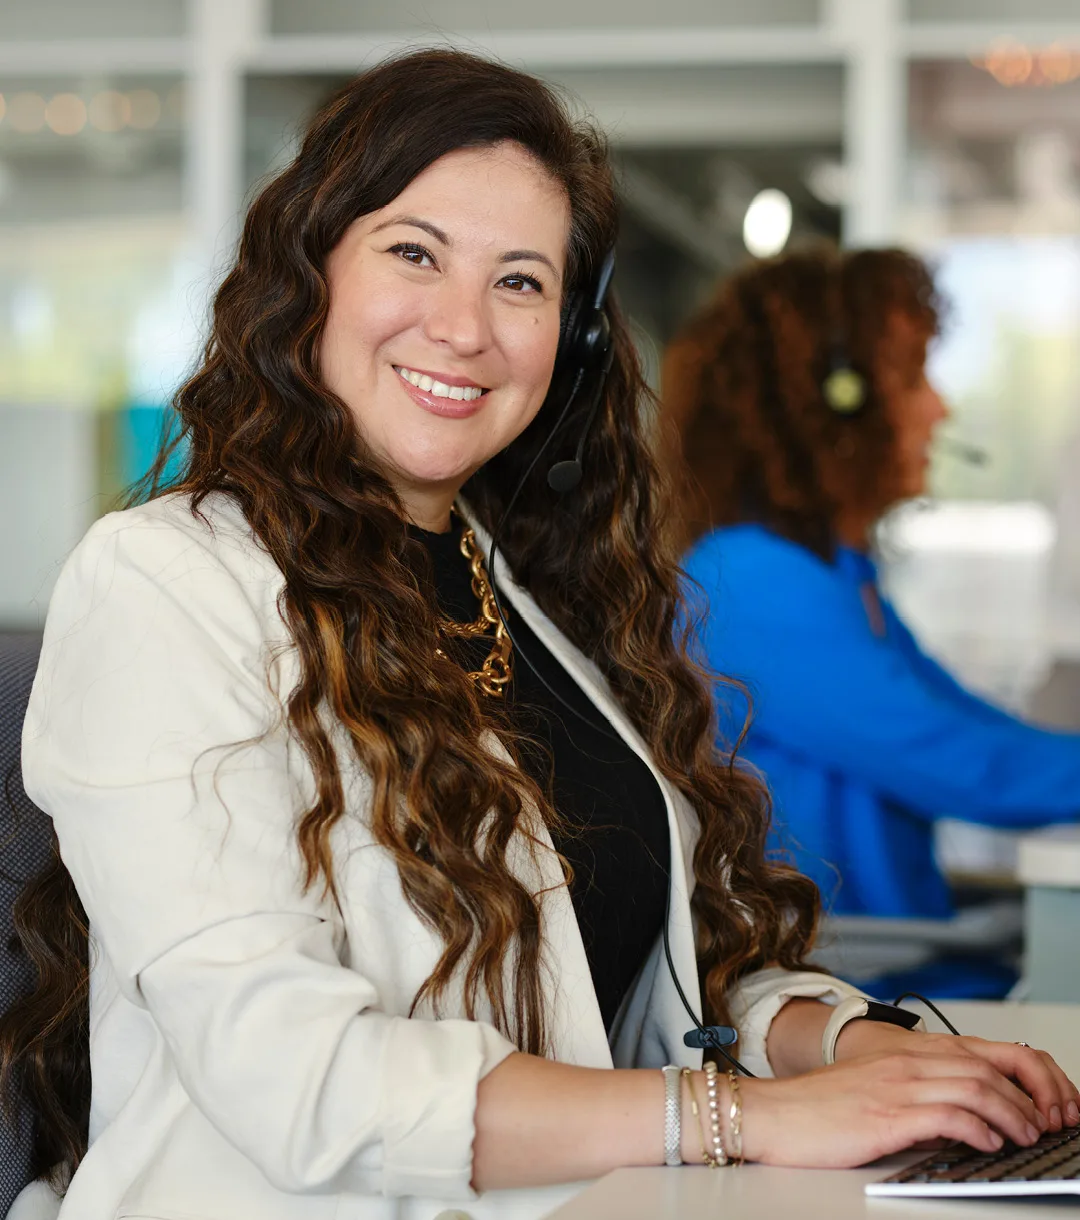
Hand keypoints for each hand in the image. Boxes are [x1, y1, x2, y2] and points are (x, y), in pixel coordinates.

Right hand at [835, 1020, 1079, 1132]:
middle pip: (990, 1067)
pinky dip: (979, 1130)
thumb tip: (965, 1116)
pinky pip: (948, 1115)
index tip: (1046, 1103)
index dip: (1025, 1075)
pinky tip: (988, 1144)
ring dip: (1014, 1116)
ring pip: (977, 1088)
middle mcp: (906, 1063)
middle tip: (1047, 1125)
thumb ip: (917, 1091)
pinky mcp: (887, 1116)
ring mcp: (898, 1087)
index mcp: (906, 1054)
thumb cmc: (821, 1108)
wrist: (774, 1114)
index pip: (984, 1051)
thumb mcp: (877, 1089)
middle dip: (1031, 1098)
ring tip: (1026, 1136)